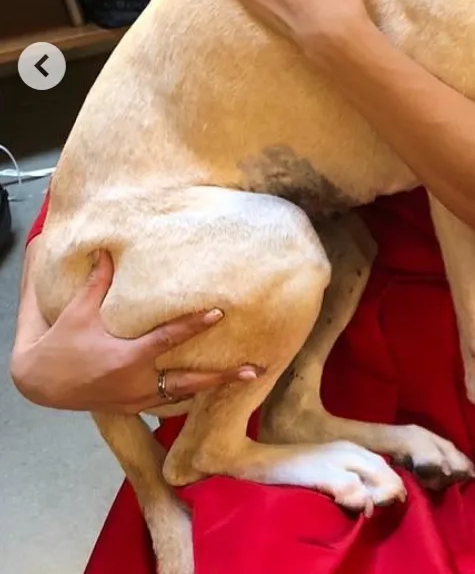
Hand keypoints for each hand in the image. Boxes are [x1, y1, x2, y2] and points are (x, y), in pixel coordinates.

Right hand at [10, 250, 261, 412]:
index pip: (169, 338)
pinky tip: (207, 388)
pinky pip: (165, 402)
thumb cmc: (60, 346)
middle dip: (222, 378)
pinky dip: (186, 395)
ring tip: (244, 380)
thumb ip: (97, 283)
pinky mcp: (130, 406)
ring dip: (211, 388)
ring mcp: (135, 398)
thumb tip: (106, 249)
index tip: (219, 313)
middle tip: (254, 371)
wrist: (38, 384)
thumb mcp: (78, 313)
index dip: (195, 324)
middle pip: (188, 381)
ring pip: (181, 396)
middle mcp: (137, 382)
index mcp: (127, 358)